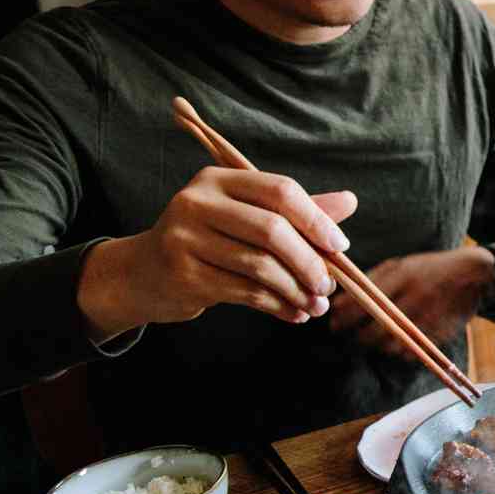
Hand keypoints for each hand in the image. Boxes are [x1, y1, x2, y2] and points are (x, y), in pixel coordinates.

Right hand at [78, 168, 355, 340]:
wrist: (144, 274)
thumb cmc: (209, 240)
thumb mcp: (247, 216)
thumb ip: (296, 210)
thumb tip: (350, 201)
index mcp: (218, 179)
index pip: (280, 190)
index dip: (316, 219)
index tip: (341, 247)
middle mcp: (196, 202)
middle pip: (272, 230)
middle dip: (309, 261)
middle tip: (329, 286)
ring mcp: (184, 238)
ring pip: (260, 265)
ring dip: (297, 290)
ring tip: (317, 305)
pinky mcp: (182, 275)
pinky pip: (245, 292)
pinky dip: (278, 305)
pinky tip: (294, 313)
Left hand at [330, 247, 494, 353]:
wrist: (475, 274)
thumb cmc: (431, 268)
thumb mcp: (402, 264)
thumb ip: (374, 279)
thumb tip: (343, 296)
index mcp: (403, 275)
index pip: (363, 302)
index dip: (343, 317)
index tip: (334, 322)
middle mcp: (415, 296)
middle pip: (374, 329)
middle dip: (355, 337)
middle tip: (347, 337)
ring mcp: (428, 317)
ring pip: (391, 344)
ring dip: (376, 346)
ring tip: (369, 341)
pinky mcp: (439, 333)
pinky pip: (410, 352)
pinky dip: (398, 352)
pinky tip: (393, 344)